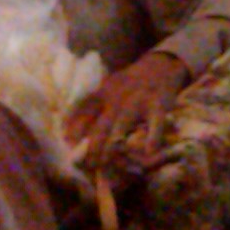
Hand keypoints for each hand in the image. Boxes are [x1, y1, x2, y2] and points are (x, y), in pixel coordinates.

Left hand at [65, 51, 187, 169]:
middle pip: (100, 126)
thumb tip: (69, 133)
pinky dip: (153, 137)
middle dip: (93, 148)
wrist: (160, 64)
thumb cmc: (129, 83)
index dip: (74, 132)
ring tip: (106, 163)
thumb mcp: (108, 88)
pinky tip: (149, 151)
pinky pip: (156, 123)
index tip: (69, 148)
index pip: (83, 115)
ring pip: (121, 127)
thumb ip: (92, 107)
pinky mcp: (158, 104)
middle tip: (89, 165)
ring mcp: (138, 101)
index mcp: (102, 94)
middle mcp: (117, 98)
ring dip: (112, 147)